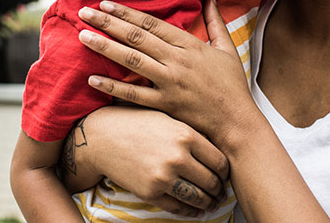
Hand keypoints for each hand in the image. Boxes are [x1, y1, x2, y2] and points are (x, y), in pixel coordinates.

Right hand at [69, 106, 229, 216]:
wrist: (103, 136)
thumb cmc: (137, 123)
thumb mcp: (169, 119)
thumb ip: (192, 134)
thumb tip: (216, 154)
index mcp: (185, 135)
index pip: (219, 162)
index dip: (226, 172)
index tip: (225, 175)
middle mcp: (177, 157)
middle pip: (211, 182)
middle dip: (219, 190)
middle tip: (221, 192)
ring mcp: (163, 177)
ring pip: (198, 198)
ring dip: (208, 203)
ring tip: (211, 203)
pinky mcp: (150, 192)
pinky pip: (178, 207)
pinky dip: (190, 211)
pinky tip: (195, 210)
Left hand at [78, 0, 255, 141]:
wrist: (236, 123)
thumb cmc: (232, 86)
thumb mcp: (227, 48)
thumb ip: (216, 21)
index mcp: (190, 45)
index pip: (152, 24)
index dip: (127, 12)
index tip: (106, 3)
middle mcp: (177, 61)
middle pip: (136, 37)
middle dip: (108, 23)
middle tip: (85, 12)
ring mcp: (170, 83)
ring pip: (131, 60)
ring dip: (105, 47)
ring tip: (83, 36)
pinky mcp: (165, 104)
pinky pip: (134, 94)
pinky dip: (113, 86)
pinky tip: (93, 78)